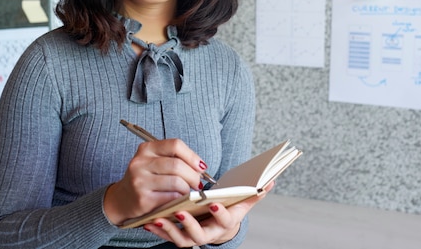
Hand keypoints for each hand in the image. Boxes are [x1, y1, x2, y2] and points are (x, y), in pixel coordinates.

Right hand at [103, 139, 209, 224]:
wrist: (122, 199)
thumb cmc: (145, 179)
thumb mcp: (154, 162)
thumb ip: (174, 159)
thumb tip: (200, 167)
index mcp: (146, 149)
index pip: (175, 145)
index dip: (192, 156)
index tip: (201, 166)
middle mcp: (140, 162)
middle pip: (177, 165)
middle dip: (193, 175)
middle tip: (198, 183)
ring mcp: (140, 181)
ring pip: (176, 182)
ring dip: (188, 189)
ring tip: (188, 192)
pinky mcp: (142, 199)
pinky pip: (170, 197)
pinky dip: (180, 199)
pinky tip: (179, 200)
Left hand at [143, 181, 275, 246]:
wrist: (216, 226)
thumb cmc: (228, 210)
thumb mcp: (242, 203)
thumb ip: (254, 194)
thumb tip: (270, 182)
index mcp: (225, 223)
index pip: (224, 220)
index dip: (219, 213)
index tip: (212, 202)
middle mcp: (209, 234)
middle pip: (198, 235)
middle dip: (189, 224)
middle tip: (180, 211)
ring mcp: (193, 238)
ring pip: (181, 239)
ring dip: (169, 229)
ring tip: (159, 217)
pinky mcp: (180, 237)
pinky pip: (168, 236)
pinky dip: (159, 229)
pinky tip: (150, 220)